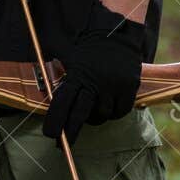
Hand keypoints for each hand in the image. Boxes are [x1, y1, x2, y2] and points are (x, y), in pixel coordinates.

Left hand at [43, 3, 146, 147]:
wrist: (116, 33)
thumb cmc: (89, 50)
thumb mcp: (72, 62)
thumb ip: (67, 83)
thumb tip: (58, 109)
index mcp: (77, 75)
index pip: (63, 103)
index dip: (56, 121)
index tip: (51, 135)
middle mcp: (95, 82)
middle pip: (81, 115)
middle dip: (71, 132)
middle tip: (65, 146)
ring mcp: (113, 85)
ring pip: (102, 115)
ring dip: (95, 118)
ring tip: (93, 111)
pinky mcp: (129, 86)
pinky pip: (120, 111)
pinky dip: (114, 114)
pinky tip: (109, 108)